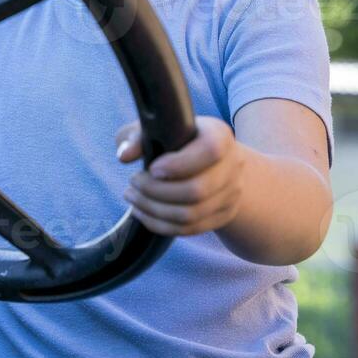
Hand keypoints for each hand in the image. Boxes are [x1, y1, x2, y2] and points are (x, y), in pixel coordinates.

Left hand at [115, 116, 245, 235]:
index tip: (152, 168)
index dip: (179, 164)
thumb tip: (125, 156)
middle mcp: (233, 165)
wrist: (211, 161)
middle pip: (197, 190)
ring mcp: (231, 194)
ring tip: (132, 196)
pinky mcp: (223, 215)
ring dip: (153, 209)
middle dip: (156, 191)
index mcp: (219, 136)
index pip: (209, 152)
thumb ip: (137, 136)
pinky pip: (189, 229)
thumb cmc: (176, 138)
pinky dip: (159, 224)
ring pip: (190, 215)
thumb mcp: (156, 128)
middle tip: (133, 182)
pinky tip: (141, 212)